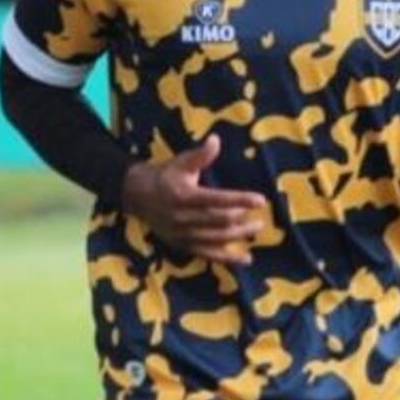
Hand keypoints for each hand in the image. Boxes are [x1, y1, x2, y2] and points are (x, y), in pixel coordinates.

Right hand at [122, 135, 266, 265]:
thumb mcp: (181, 162)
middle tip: (261, 218)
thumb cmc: (165, 176)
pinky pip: (208, 255)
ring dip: (238, 236)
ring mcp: (183, 235)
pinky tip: (246, 259)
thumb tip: (216, 139)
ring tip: (256, 229)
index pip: (218, 200)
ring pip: (216, 239)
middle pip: (219, 222)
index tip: (260, 200)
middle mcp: (183, 218)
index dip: (240, 200)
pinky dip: (228, 259)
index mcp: (184, 196)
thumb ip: (200, 155)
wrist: (138, 196)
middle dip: (242, 220)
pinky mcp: (183, 246)